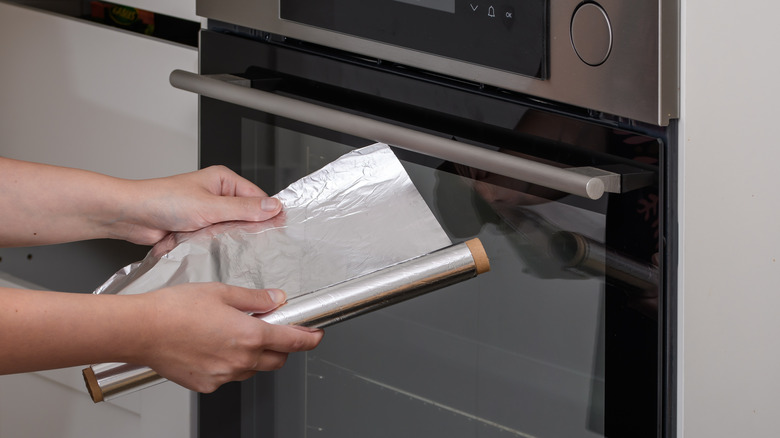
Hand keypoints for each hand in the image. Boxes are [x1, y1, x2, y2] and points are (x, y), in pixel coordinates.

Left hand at [112, 165, 282, 244]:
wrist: (131, 216)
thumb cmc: (162, 200)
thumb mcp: (209, 206)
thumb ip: (244, 209)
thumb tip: (273, 207)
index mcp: (223, 180)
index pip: (257, 197)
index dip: (268, 213)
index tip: (280, 229)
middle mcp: (217, 195)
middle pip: (246, 215)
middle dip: (249, 228)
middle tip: (259, 243)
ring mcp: (207, 213)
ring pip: (231, 230)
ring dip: (230, 239)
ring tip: (233, 246)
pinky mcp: (198, 230)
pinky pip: (217, 240)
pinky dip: (217, 247)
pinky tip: (218, 252)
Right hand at [137, 283, 322, 392]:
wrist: (141, 329)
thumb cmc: (175, 309)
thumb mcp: (222, 292)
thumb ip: (255, 298)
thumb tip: (276, 299)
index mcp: (250, 335)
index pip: (293, 341)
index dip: (309, 338)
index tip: (315, 334)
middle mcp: (240, 360)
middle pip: (277, 360)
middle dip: (281, 347)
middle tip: (272, 330)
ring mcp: (224, 376)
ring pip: (253, 370)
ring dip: (254, 356)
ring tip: (234, 335)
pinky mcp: (207, 385)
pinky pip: (228, 377)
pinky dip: (229, 365)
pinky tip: (213, 348)